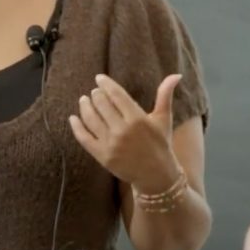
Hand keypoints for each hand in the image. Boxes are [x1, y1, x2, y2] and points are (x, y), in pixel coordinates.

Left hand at [69, 73, 180, 188]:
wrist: (155, 175)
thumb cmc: (160, 144)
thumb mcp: (163, 119)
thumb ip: (165, 95)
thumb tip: (176, 74)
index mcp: (138, 118)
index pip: (116, 95)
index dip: (106, 84)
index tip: (99, 78)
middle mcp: (123, 130)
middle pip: (102, 104)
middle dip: (96, 94)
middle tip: (94, 92)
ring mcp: (111, 144)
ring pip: (91, 119)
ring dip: (84, 106)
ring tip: (83, 100)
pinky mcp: (102, 156)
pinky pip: (84, 138)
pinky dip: (76, 126)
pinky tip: (73, 118)